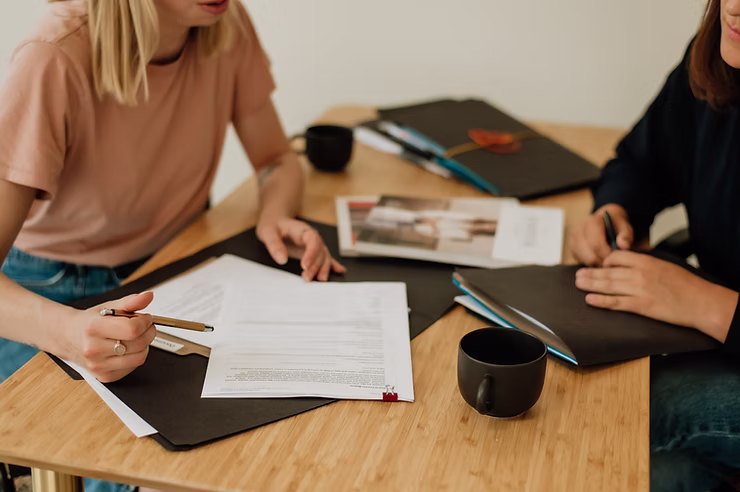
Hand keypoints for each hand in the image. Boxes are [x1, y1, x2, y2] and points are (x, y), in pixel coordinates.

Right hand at [62, 292, 156, 382]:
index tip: (146, 318)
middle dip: (148, 332)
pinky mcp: (105, 376)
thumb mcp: (109, 306)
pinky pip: (133, 367)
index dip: (145, 322)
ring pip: (139, 357)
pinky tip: (127, 348)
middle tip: (144, 326)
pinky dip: (136, 356)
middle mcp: (93, 349)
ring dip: (144, 345)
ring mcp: (98, 365)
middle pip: (138, 343)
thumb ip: (131, 302)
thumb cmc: (90, 322)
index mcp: (93, 328)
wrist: (69, 337)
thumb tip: (148, 296)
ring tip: (135, 337)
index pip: (132, 329)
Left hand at [257, 217, 345, 281]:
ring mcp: (314, 245)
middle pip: (320, 252)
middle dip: (315, 266)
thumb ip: (274, 244)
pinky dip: (332, 265)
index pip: (312, 241)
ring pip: (324, 257)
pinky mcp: (313, 252)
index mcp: (303, 230)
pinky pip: (325, 258)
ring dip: (323, 269)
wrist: (276, 222)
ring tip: (319, 280)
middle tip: (306, 278)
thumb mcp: (267, 232)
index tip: (304, 266)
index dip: (311, 254)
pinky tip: (339, 271)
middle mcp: (312, 238)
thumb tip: (282, 259)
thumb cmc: (273, 225)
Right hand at [569, 204, 633, 265]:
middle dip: (603, 261)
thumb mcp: (624, 226)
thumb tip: (623, 245)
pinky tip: (599, 258)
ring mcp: (573, 240)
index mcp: (591, 222)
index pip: (596, 244)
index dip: (607, 254)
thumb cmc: (614, 225)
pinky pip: (581, 261)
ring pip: (585, 260)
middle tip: (613, 262)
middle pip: (589, 255)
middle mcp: (578, 230)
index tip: (616, 259)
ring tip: (607, 260)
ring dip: (597, 263)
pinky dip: (591, 263)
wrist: (603, 221)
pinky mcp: (572, 249)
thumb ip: (626, 235)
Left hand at [575, 251, 737, 340]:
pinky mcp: (641, 306)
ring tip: (579, 284)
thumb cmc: (687, 285)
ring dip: (591, 284)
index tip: (599, 265)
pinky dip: (601, 301)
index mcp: (646, 261)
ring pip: (608, 286)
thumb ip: (646, 265)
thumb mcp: (665, 266)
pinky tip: (590, 300)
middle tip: (578, 274)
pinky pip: (616, 302)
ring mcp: (639, 290)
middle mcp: (639, 273)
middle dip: (591, 273)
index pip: (617, 257)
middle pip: (608, 272)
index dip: (606, 261)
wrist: (701, 302)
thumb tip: (630, 266)